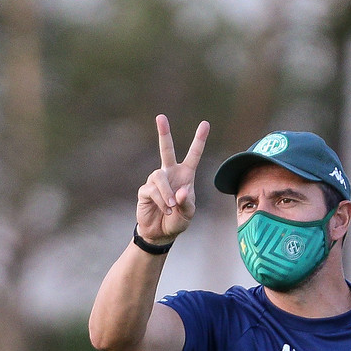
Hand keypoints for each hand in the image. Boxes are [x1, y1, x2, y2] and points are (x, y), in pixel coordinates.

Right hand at [137, 114, 209, 243]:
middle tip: (160, 117)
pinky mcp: (145, 191)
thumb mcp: (188, 214)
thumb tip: (180, 192)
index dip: (199, 140)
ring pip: (159, 177)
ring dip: (167, 193)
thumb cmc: (177, 220)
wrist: (160, 233)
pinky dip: (162, 202)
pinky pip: (153, 191)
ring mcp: (156, 181)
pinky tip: (166, 210)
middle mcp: (170, 174)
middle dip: (163, 133)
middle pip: (166, 150)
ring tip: (171, 207)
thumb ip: (187, 203)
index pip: (193, 155)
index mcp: (185, 176)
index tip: (205, 123)